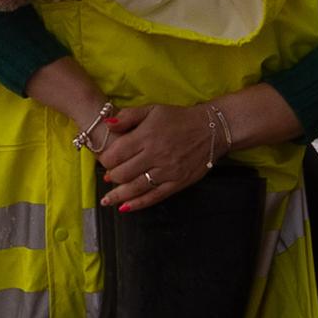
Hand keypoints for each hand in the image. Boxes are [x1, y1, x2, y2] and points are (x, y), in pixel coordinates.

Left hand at [87, 98, 233, 210]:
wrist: (212, 129)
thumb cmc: (180, 118)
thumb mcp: (153, 109)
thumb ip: (128, 116)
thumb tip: (107, 124)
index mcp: (146, 136)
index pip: (116, 154)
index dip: (106, 160)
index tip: (105, 161)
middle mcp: (155, 155)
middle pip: (122, 173)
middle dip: (111, 176)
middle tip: (109, 175)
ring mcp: (167, 171)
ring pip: (135, 188)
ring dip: (117, 195)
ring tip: (107, 199)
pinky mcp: (177, 183)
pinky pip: (153, 197)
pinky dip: (137, 204)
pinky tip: (124, 207)